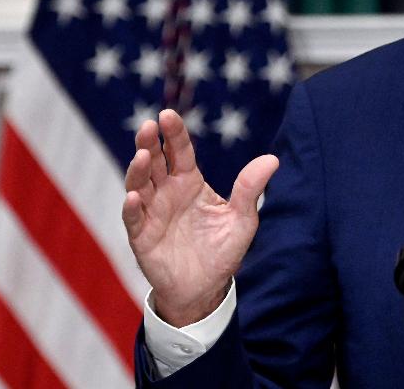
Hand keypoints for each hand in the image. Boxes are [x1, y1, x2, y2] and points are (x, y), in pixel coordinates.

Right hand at [121, 109, 277, 326]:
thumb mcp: (242, 219)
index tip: (167, 115)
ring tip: (142, 156)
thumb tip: (273, 159)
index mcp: (189, 182)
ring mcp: (151, 213)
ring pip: (139, 185)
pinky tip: (133, 197)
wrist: (206, 289)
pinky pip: (133, 219)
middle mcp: (166, 192)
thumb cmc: (222, 250)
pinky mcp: (142, 237)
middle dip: (149, 143)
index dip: (174, 134)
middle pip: (154, 162)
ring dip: (138, 170)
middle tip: (148, 126)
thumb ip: (250, 189)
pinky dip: (131, 208)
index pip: (180, 152)